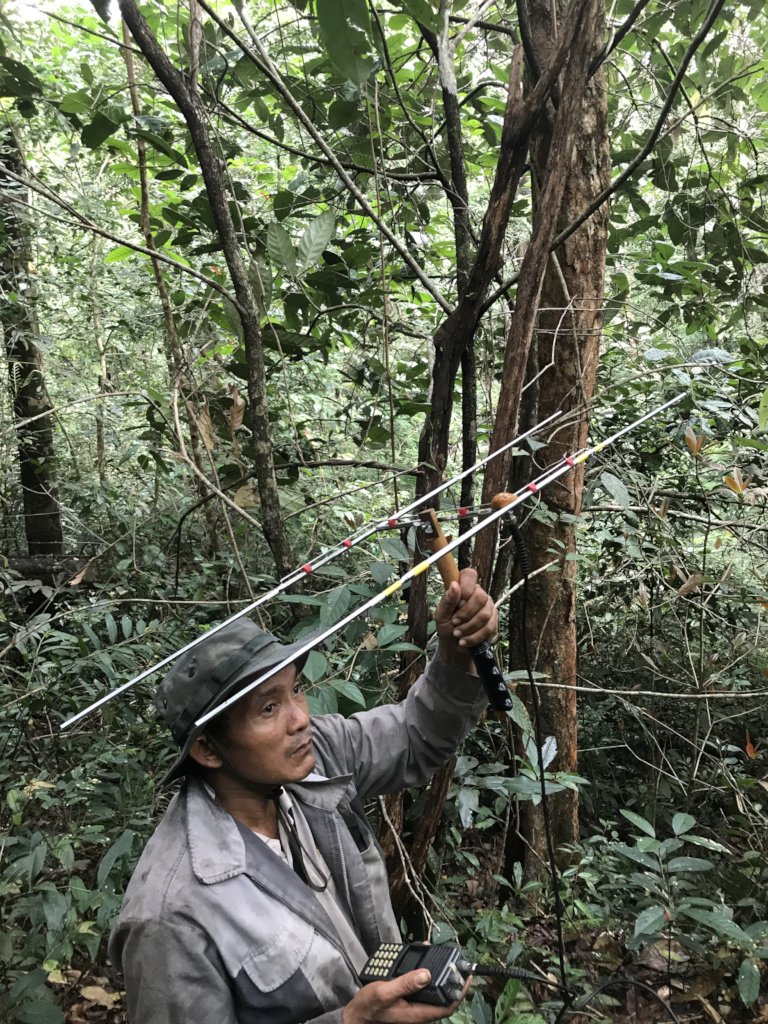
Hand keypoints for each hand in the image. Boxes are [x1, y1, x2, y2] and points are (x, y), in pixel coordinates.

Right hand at [342, 970, 467, 1023]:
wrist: (357, 1015)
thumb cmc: (370, 1006)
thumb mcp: (385, 991)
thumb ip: (405, 983)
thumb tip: (427, 974)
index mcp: (418, 1013)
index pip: (448, 1007)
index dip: (460, 993)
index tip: (467, 977)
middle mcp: (419, 1010)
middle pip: (443, 998)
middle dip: (452, 981)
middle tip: (457, 963)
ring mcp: (414, 1005)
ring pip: (434, 992)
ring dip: (439, 976)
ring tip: (443, 958)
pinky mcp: (408, 1000)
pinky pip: (422, 987)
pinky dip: (425, 974)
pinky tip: (422, 960)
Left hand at [434, 568, 497, 669]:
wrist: (454, 647)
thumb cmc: (446, 627)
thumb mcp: (441, 615)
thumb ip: (447, 600)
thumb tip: (454, 585)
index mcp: (463, 588)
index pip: (469, 574)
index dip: (466, 586)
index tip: (458, 602)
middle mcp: (478, 594)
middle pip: (480, 596)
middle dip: (465, 613)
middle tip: (454, 622)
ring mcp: (488, 607)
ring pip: (484, 614)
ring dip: (468, 627)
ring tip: (457, 634)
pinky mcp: (494, 621)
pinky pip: (489, 627)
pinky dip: (474, 636)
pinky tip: (465, 640)